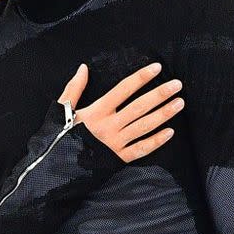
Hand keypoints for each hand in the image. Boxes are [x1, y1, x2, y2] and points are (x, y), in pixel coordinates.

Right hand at [58, 61, 183, 162]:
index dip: (141, 78)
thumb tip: (83, 68)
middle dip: (159, 95)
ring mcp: (115, 143)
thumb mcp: (61, 109)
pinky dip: (156, 141)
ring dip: (163, 114)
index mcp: (96, 111)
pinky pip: (141, 150)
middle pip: (139, 107)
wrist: (54, 166)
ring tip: (179, 103)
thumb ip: (74, 88)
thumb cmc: (57, 136)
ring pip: (144, 126)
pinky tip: (170, 132)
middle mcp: (109, 126)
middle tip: (177, 85)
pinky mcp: (118, 159)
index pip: (123, 89)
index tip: (157, 68)